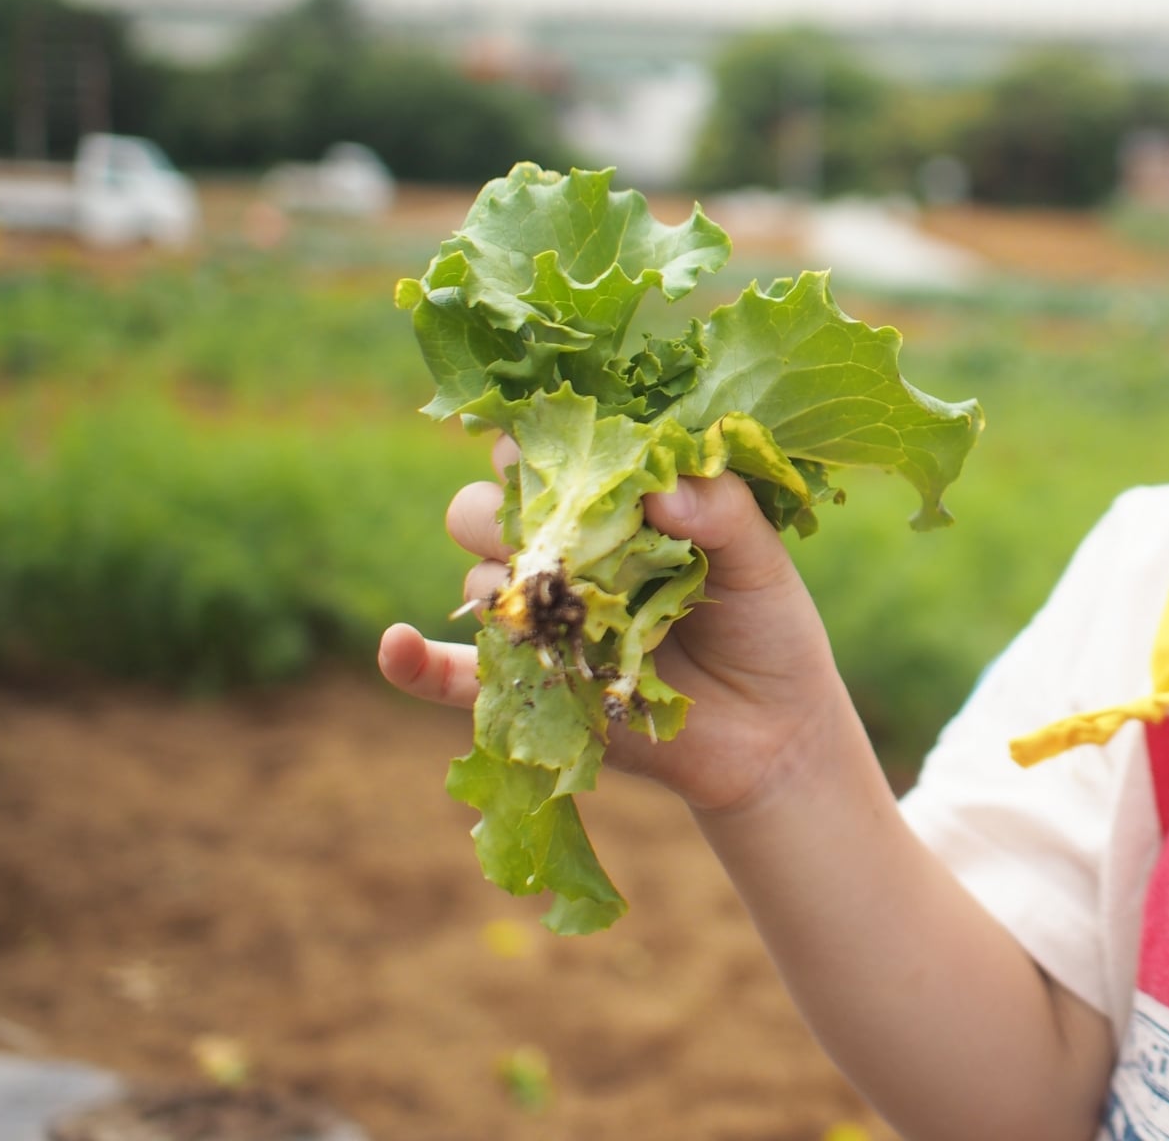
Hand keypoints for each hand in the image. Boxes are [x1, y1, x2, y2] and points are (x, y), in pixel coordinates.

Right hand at [378, 438, 854, 814]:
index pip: (546, 450)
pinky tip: (397, 646)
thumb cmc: (765, 624)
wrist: (771, 731)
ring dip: (509, 582)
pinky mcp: (528, 687)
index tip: (569, 440)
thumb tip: (660, 490)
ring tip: (567, 599)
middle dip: (510, 506)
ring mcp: (540, 619)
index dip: (543, 438)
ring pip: (478, 576)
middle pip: (488, 505)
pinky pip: (451, 674)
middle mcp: (561, 553)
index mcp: (607, 505)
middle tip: (567, 528)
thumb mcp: (761, 559)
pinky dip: (414, 662)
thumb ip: (723, 511)